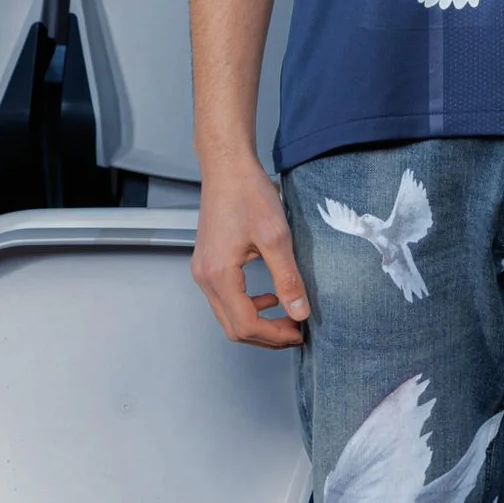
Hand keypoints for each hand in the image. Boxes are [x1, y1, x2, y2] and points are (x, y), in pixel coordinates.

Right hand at [191, 158, 309, 347]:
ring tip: (288, 317)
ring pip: (228, 315)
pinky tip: (271, 296)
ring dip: (258, 322)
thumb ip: (288, 278)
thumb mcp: (277, 237)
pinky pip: (226, 299)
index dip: (274, 335)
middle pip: (233, 327)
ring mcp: (203, 272)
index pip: (245, 324)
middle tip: (296, 332)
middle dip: (266, 336)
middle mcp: (205, 279)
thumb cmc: (249, 195)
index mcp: (219, 276)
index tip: (300, 333)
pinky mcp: (209, 264)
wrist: (228, 168)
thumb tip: (300, 312)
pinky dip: (249, 306)